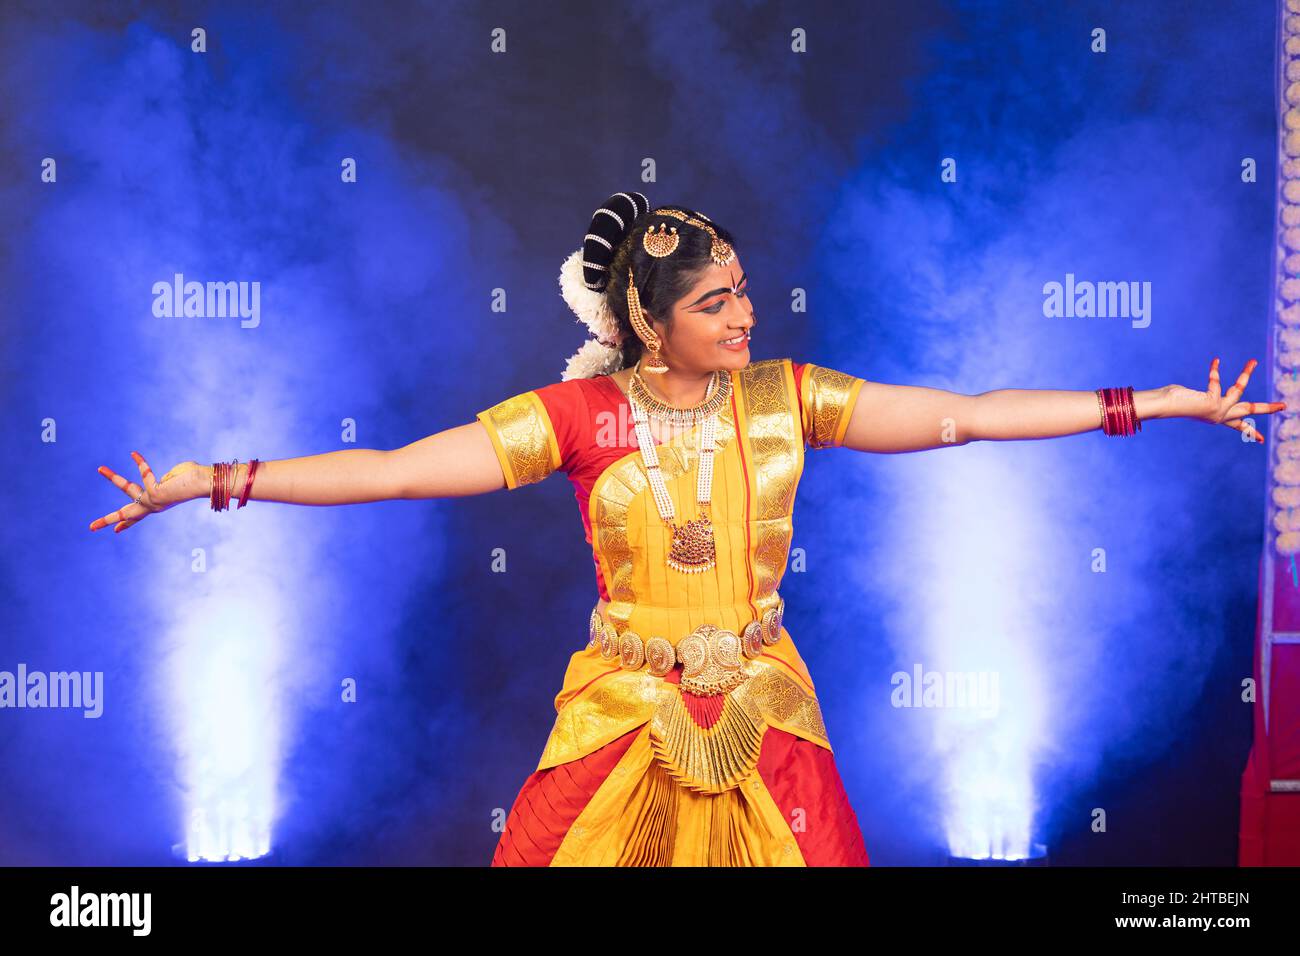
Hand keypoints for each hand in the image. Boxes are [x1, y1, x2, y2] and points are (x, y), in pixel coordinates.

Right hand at [89, 452, 205, 532]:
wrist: (207, 482)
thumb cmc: (195, 478)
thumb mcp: (174, 479)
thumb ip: (163, 479)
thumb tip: (161, 480)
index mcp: (158, 503)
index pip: (139, 516)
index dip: (127, 523)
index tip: (116, 531)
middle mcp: (154, 505)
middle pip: (126, 514)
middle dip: (107, 520)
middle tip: (90, 527)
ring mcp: (153, 501)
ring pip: (127, 489)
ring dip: (113, 476)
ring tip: (99, 468)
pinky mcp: (155, 493)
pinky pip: (144, 474)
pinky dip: (141, 463)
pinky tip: (134, 454)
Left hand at [1160, 358, 1285, 442]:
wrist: (1162, 406)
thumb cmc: (1170, 401)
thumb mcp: (1190, 399)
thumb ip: (1201, 396)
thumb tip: (1196, 392)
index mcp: (1215, 418)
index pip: (1237, 426)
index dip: (1250, 431)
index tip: (1261, 439)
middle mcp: (1218, 417)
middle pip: (1248, 412)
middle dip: (1267, 408)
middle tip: (1284, 406)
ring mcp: (1217, 411)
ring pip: (1239, 391)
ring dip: (1246, 374)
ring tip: (1253, 361)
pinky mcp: (1213, 404)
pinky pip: (1217, 382)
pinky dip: (1215, 371)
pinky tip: (1215, 362)